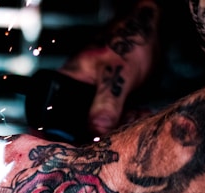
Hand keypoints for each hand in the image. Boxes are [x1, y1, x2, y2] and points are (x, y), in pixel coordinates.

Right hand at [59, 0, 160, 135]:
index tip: (83, 147)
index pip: (55, 119)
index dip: (66, 135)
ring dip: (117, 128)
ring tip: (136, 115)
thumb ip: (106, 104)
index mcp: (64, 84)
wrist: (149, 33)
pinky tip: (139, 113)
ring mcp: (92, 100)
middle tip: (119, 132)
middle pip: (78, 127)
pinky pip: (113, 120)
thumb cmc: (127, 42)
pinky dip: (125, 121)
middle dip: (99, 134)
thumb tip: (96, 132)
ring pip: (98, 125)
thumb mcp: (116, 75)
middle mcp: (75, 95)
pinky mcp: (109, 104)